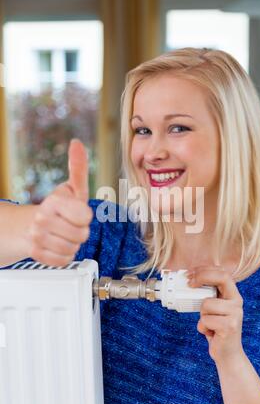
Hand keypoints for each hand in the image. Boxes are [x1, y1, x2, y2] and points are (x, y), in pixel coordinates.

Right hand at [27, 139, 92, 265]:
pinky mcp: (36, 254)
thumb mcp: (71, 188)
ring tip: (63, 235)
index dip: (85, 216)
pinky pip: (63, 260)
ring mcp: (37, 237)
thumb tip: (77, 143)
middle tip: (70, 225)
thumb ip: (78, 167)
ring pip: (73, 249)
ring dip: (72, 244)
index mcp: (54, 202)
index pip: (85, 216)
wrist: (30, 226)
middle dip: (80, 231)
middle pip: (81, 235)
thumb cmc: (57, 207)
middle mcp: (42, 219)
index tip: (77, 212)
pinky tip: (57, 245)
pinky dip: (63, 255)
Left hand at [186, 265, 244, 364]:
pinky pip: (206, 320)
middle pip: (221, 279)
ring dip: (201, 315)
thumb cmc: (216, 329)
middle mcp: (237, 302)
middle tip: (188, 283)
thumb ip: (207, 296)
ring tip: (208, 324)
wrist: (228, 354)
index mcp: (233, 295)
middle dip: (201, 277)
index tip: (190, 273)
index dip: (206, 269)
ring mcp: (235, 314)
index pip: (223, 273)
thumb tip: (186, 281)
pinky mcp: (230, 326)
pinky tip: (210, 333)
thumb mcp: (213, 309)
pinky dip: (202, 327)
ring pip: (207, 304)